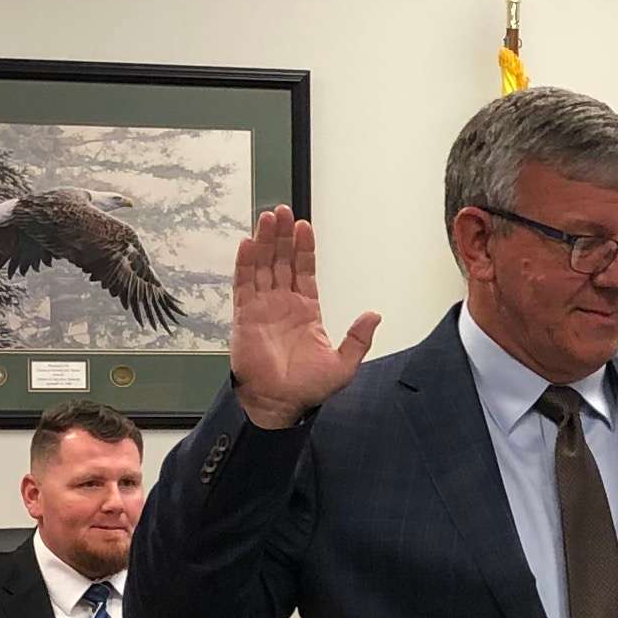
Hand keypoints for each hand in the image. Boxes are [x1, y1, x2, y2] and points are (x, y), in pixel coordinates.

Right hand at [229, 204, 379, 425]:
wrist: (280, 405)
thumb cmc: (307, 389)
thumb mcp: (343, 365)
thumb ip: (358, 338)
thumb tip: (374, 315)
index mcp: (306, 311)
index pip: (304, 271)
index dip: (304, 248)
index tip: (304, 227)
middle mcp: (283, 304)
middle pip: (281, 261)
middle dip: (282, 236)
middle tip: (283, 211)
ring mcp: (262, 308)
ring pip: (262, 266)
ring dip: (264, 242)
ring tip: (267, 218)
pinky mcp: (245, 316)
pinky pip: (243, 285)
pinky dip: (245, 264)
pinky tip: (247, 244)